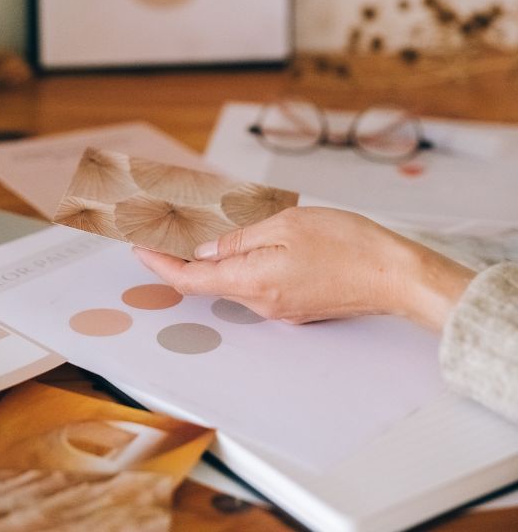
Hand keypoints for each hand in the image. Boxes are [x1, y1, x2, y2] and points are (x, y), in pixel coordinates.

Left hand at [133, 207, 474, 329]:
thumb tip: (204, 251)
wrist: (395, 275)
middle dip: (182, 258)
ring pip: (230, 283)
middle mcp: (260, 303)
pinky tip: (241, 246)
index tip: (139, 248)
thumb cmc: (349, 245)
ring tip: (199, 230)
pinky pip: (254, 286)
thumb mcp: (286, 225)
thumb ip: (239, 239)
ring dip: (211, 261)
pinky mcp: (293, 306)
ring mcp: (277, 309)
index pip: (189, 278)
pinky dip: (238, 267)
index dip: (159, 264)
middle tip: (165, 230)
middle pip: (206, 282)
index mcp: (252, 281)